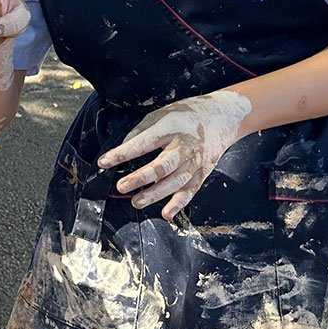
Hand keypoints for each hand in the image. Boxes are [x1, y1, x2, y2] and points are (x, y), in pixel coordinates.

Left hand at [97, 90, 251, 220]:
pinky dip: (178, 204)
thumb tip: (123, 148)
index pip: (142, 142)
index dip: (122, 153)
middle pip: (162, 166)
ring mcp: (195, 162)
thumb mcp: (161, 114)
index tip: (104, 162)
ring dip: (155, 194)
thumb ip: (141, 131)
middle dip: (140, 178)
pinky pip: (190, 191)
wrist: (223, 117)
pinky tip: (165, 214)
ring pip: (175, 182)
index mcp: (170, 128)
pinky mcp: (202, 173)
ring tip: (136, 202)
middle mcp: (184, 146)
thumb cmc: (186, 114)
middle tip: (121, 186)